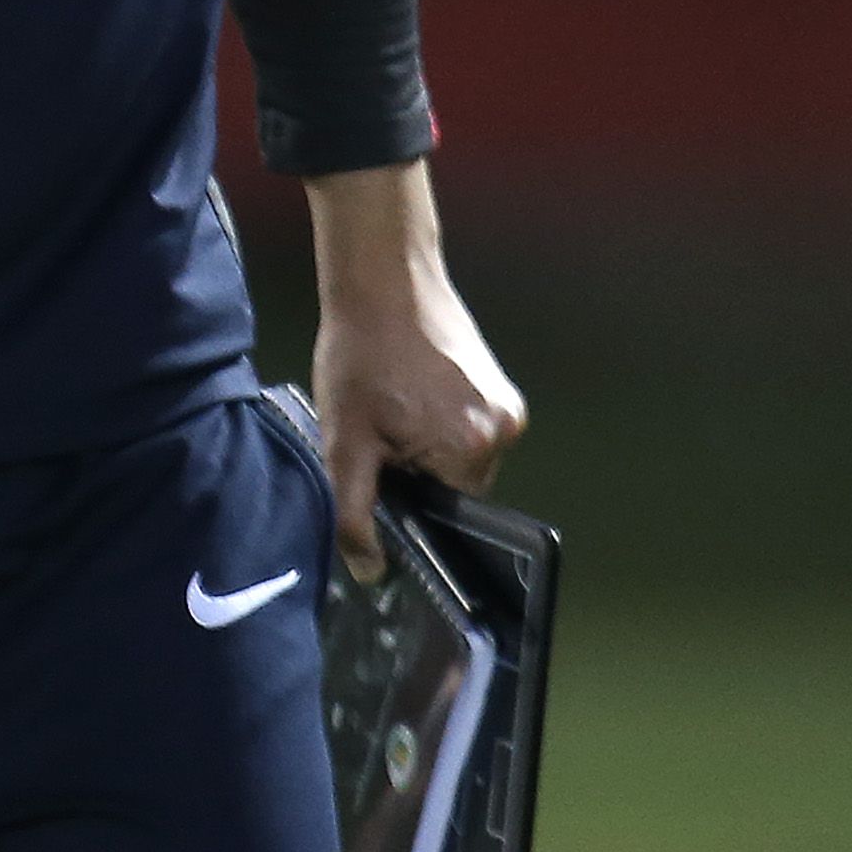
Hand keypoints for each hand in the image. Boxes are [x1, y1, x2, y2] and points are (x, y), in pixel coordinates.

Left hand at [297, 160, 525, 568]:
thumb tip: (370, 569)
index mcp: (474, 448)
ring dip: (425, 447)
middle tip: (378, 433)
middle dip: (416, 472)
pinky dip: (437, 424)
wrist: (382, 282)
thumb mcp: (342, 441)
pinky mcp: (501, 387)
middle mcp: (505, 430)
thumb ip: (355, 511)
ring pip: (462, 457)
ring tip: (391, 408)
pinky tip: (407, 394)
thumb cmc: (358, 355)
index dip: (409, 502)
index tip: (380, 476)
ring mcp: (509, 406)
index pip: (446, 513)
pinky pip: (468, 429)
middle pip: (457, 486)